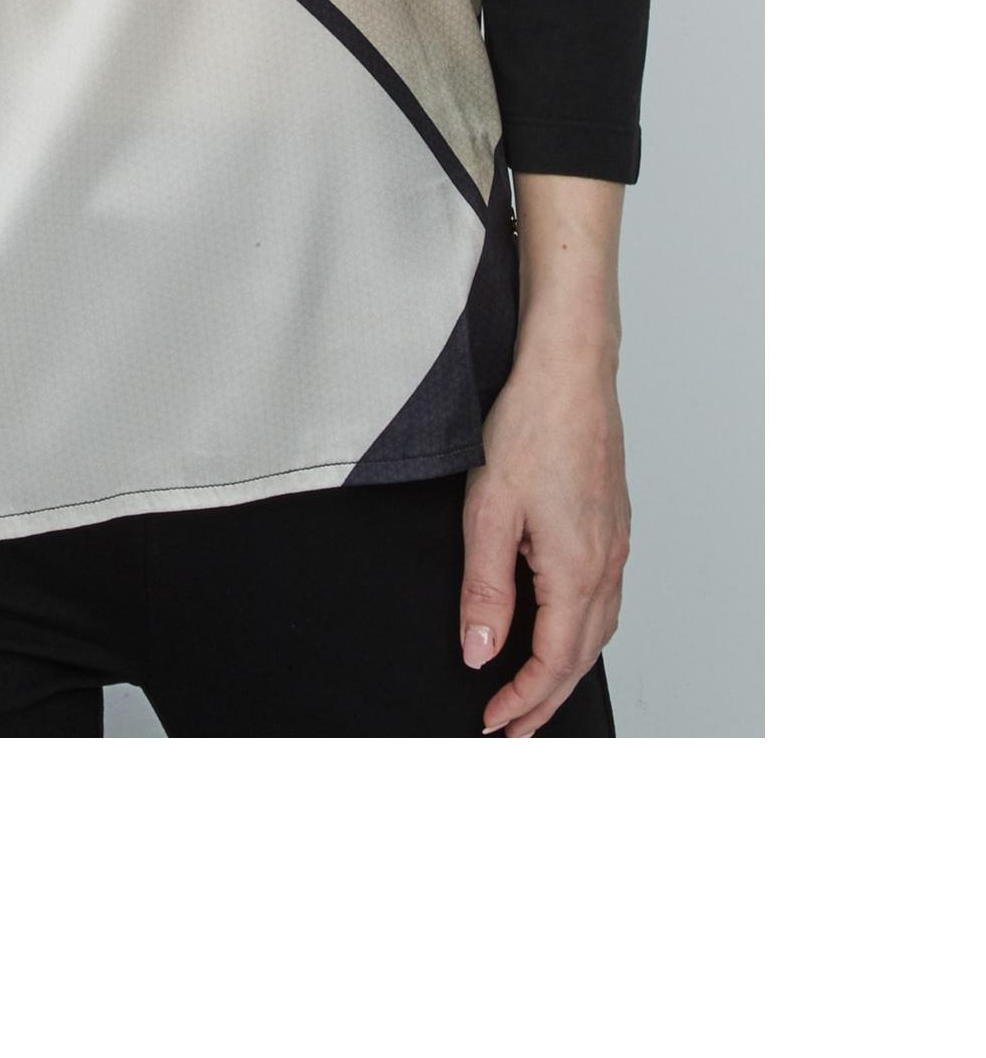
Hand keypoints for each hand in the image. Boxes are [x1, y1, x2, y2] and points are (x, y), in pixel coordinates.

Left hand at [460, 341, 629, 733]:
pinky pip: (603, 596)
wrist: (569, 370)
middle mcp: (607, 563)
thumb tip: (481, 652)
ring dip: (566, 666)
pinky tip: (559, 622)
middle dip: (546, 698)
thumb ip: (485, 590)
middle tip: (513, 726)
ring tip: (533, 687)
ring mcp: (616, 543)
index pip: (552, 661)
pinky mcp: (613, 522)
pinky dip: (581, 628)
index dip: (521, 700)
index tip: (492, 722)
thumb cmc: (531, 425)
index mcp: (578, 569)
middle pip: (581, 656)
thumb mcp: (488, 513)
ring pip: (598, 628)